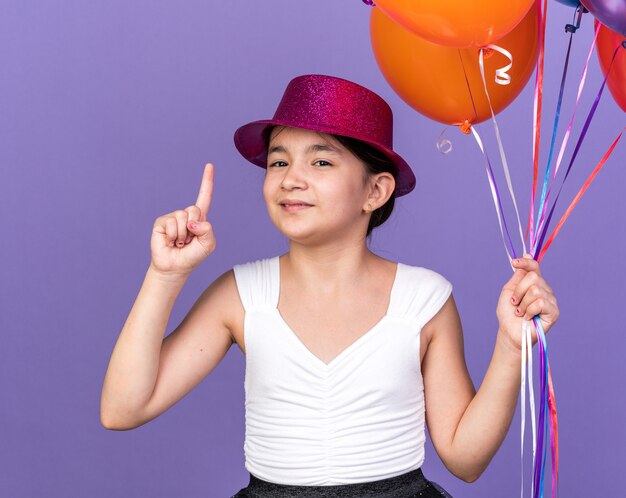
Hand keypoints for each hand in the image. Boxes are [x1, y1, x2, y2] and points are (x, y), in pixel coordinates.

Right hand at [149, 163, 216, 277]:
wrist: (175, 267)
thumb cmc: (193, 256)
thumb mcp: (208, 244)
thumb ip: (207, 230)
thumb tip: (192, 222)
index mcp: (200, 218)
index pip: (204, 197)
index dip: (207, 181)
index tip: (209, 165)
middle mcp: (186, 215)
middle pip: (195, 209)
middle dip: (194, 227)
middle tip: (189, 240)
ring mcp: (173, 217)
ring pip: (183, 216)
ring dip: (183, 234)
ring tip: (180, 243)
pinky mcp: (162, 222)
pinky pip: (172, 222)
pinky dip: (174, 235)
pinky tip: (171, 242)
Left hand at [496, 253, 559, 351]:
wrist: (509, 332)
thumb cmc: (508, 313)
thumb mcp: (508, 291)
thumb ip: (517, 276)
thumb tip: (527, 256)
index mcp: (533, 283)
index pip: (534, 267)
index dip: (526, 262)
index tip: (514, 262)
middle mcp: (544, 289)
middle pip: (533, 278)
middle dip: (519, 291)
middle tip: (515, 302)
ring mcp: (550, 300)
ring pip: (536, 290)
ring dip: (523, 303)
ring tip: (521, 312)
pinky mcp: (554, 312)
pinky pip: (541, 302)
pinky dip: (529, 310)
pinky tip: (528, 317)